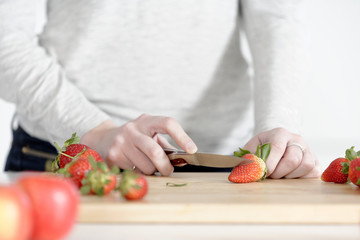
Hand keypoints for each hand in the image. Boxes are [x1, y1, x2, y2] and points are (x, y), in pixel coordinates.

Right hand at [80, 114, 196, 175]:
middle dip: (165, 166)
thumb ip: (165, 145)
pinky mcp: (113, 156)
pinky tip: (134, 166)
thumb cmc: (134, 139)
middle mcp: (132, 129)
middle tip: (168, 171)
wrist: (103, 139)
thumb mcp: (149, 135)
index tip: (192, 150)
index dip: (182, 137)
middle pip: (155, 151)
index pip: (168, 123)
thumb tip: (183, 159)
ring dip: (151, 171)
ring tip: (147, 166)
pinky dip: (139, 174)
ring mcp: (121, 142)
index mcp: (146, 121)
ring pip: (145, 166)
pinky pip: (134, 172)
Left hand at [243, 128, 320, 178]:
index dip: (269, 164)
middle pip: (293, 159)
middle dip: (279, 172)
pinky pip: (314, 172)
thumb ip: (247, 158)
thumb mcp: (252, 149)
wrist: (277, 144)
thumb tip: (242, 171)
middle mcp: (297, 139)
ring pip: (305, 165)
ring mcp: (308, 149)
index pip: (277, 148)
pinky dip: (302, 178)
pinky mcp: (315, 161)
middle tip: (271, 175)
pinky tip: (291, 176)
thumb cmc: (262, 148)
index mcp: (279, 133)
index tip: (263, 173)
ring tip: (281, 175)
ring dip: (291, 176)